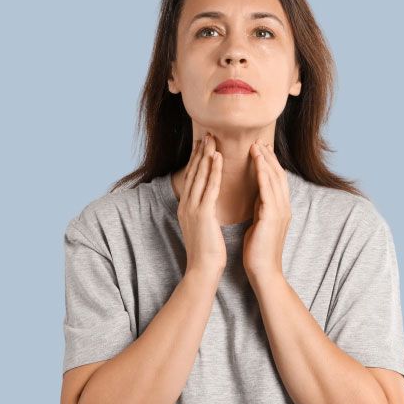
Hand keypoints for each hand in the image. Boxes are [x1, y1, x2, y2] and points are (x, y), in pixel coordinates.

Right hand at [178, 133, 226, 276]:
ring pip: (199, 175)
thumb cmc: (207, 252)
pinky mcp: (202, 213)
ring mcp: (192, 208)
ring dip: (205, 155)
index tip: (203, 145)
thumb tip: (209, 204)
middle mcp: (186, 205)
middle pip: (193, 172)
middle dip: (200, 152)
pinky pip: (209, 187)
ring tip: (211, 138)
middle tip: (206, 134)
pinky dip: (213, 170)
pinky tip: (217, 157)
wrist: (203, 269)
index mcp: (186, 208)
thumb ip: (204, 213)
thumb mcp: (203, 228)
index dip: (197, 160)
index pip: (192, 179)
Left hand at [243, 140, 291, 281]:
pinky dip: (264, 175)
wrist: (263, 271)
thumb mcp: (260, 223)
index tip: (260, 149)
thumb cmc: (258, 251)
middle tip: (259, 141)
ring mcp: (281, 211)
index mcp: (280, 209)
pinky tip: (258, 163)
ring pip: (275, 179)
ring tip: (257, 146)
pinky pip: (269, 191)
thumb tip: (257, 195)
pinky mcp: (273, 217)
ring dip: (266, 161)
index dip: (269, 164)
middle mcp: (284, 207)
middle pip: (278, 175)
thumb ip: (261, 208)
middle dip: (269, 157)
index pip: (276, 180)